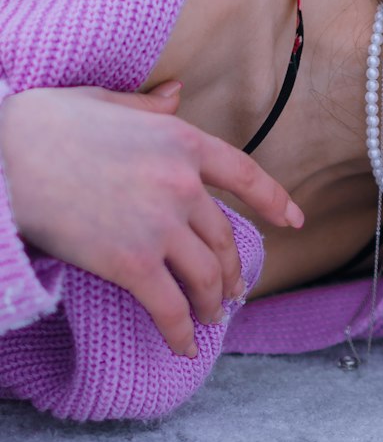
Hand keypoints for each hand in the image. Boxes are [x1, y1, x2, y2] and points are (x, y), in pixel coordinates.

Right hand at [0, 82, 303, 356]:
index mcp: (181, 140)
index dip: (275, 201)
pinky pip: (169, 306)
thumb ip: (148, 105)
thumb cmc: (43, 123)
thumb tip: (177, 94)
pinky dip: (180, 332)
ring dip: (212, 303)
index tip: (294, 222)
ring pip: (205, 276)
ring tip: (211, 317)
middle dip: (232, 269)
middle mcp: (181, 183)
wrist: (1, 154)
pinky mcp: (131, 263)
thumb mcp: (104, 100)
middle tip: (235, 289)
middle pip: (222, 237)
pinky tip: (183, 347)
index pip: (245, 175)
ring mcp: (159, 225)